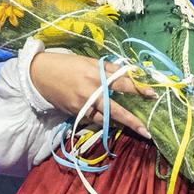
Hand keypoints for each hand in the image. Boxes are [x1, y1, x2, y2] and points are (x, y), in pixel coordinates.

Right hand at [30, 51, 148, 138]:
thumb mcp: (91, 62)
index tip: (152, 95)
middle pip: (116, 111)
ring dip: (120, 124)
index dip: (139, 89)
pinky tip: (114, 122)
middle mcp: (91, 92)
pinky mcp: (75, 114)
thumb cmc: (69, 65)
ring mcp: (82, 106)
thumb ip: (111, 69)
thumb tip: (132, 75)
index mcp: (97, 75)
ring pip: (106, 120)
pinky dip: (105, 122)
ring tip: (135, 128)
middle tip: (147, 131)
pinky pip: (94, 121)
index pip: (123, 83)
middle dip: (133, 122)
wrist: (40, 75)